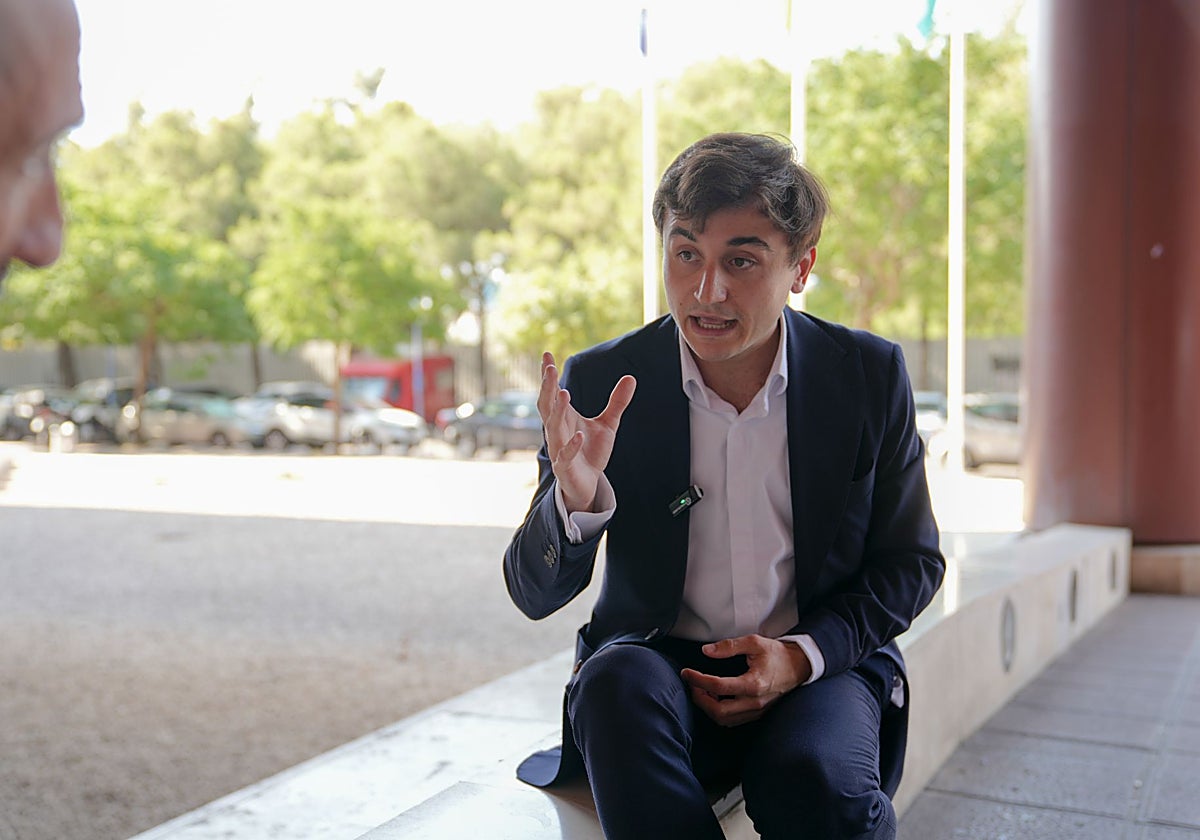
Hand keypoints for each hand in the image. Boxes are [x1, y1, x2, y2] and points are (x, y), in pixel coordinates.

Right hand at [537, 351, 635, 512]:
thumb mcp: (608, 424)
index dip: (549, 375)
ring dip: (558, 411)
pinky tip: (579, 435)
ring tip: (564, 393)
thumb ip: (616, 402)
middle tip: (549, 368)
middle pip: (547, 406)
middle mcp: (556, 430)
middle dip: (547, 387)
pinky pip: (566, 456)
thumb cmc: (591, 451)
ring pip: (554, 428)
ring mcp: (559, 449)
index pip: (552, 393)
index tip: (547, 354)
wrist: (587, 484)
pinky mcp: (565, 467)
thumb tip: (631, 377)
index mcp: (563, 417)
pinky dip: (571, 446)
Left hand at [680, 635, 812, 726]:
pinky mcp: (757, 714)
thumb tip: (707, 651)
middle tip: (693, 684)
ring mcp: (756, 710)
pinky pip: (733, 720)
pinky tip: (715, 698)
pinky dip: (719, 712)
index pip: (718, 687)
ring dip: (708, 708)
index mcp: (754, 683)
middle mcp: (755, 701)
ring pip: (724, 720)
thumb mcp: (754, 642)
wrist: (798, 666)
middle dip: (700, 699)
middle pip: (718, 711)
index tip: (687, 673)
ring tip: (702, 690)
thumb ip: (729, 646)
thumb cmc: (777, 655)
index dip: (698, 680)